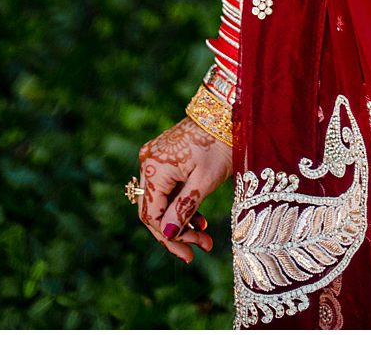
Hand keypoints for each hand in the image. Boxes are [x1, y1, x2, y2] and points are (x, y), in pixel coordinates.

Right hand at [134, 118, 227, 263]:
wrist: (223, 114)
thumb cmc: (218, 145)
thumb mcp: (204, 181)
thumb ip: (184, 208)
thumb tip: (167, 233)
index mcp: (154, 168)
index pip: (151, 215)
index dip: (169, 238)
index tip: (189, 256)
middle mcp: (148, 163)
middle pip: (152, 210)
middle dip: (176, 233)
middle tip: (201, 248)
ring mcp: (153, 159)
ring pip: (160, 202)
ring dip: (180, 221)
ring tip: (206, 236)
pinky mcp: (163, 159)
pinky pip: (166, 190)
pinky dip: (180, 206)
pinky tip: (199, 219)